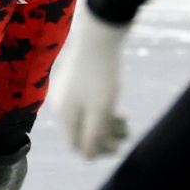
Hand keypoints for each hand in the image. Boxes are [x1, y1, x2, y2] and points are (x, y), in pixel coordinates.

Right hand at [54, 0, 131, 158]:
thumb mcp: (101, 110)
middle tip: (128, 132)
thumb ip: (94, 136)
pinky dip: (104, 111)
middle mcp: (61, 106)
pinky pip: (89, 105)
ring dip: (108, 125)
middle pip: (83, 133)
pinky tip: (119, 109)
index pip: (78, 147)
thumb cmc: (101, 73)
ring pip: (87, 119)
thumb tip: (88, 157)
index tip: (119, 146)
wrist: (101, 32)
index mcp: (64, 115)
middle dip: (106, 138)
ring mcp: (69, 92)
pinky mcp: (78, 81)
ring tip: (127, 123)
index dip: (99, 151)